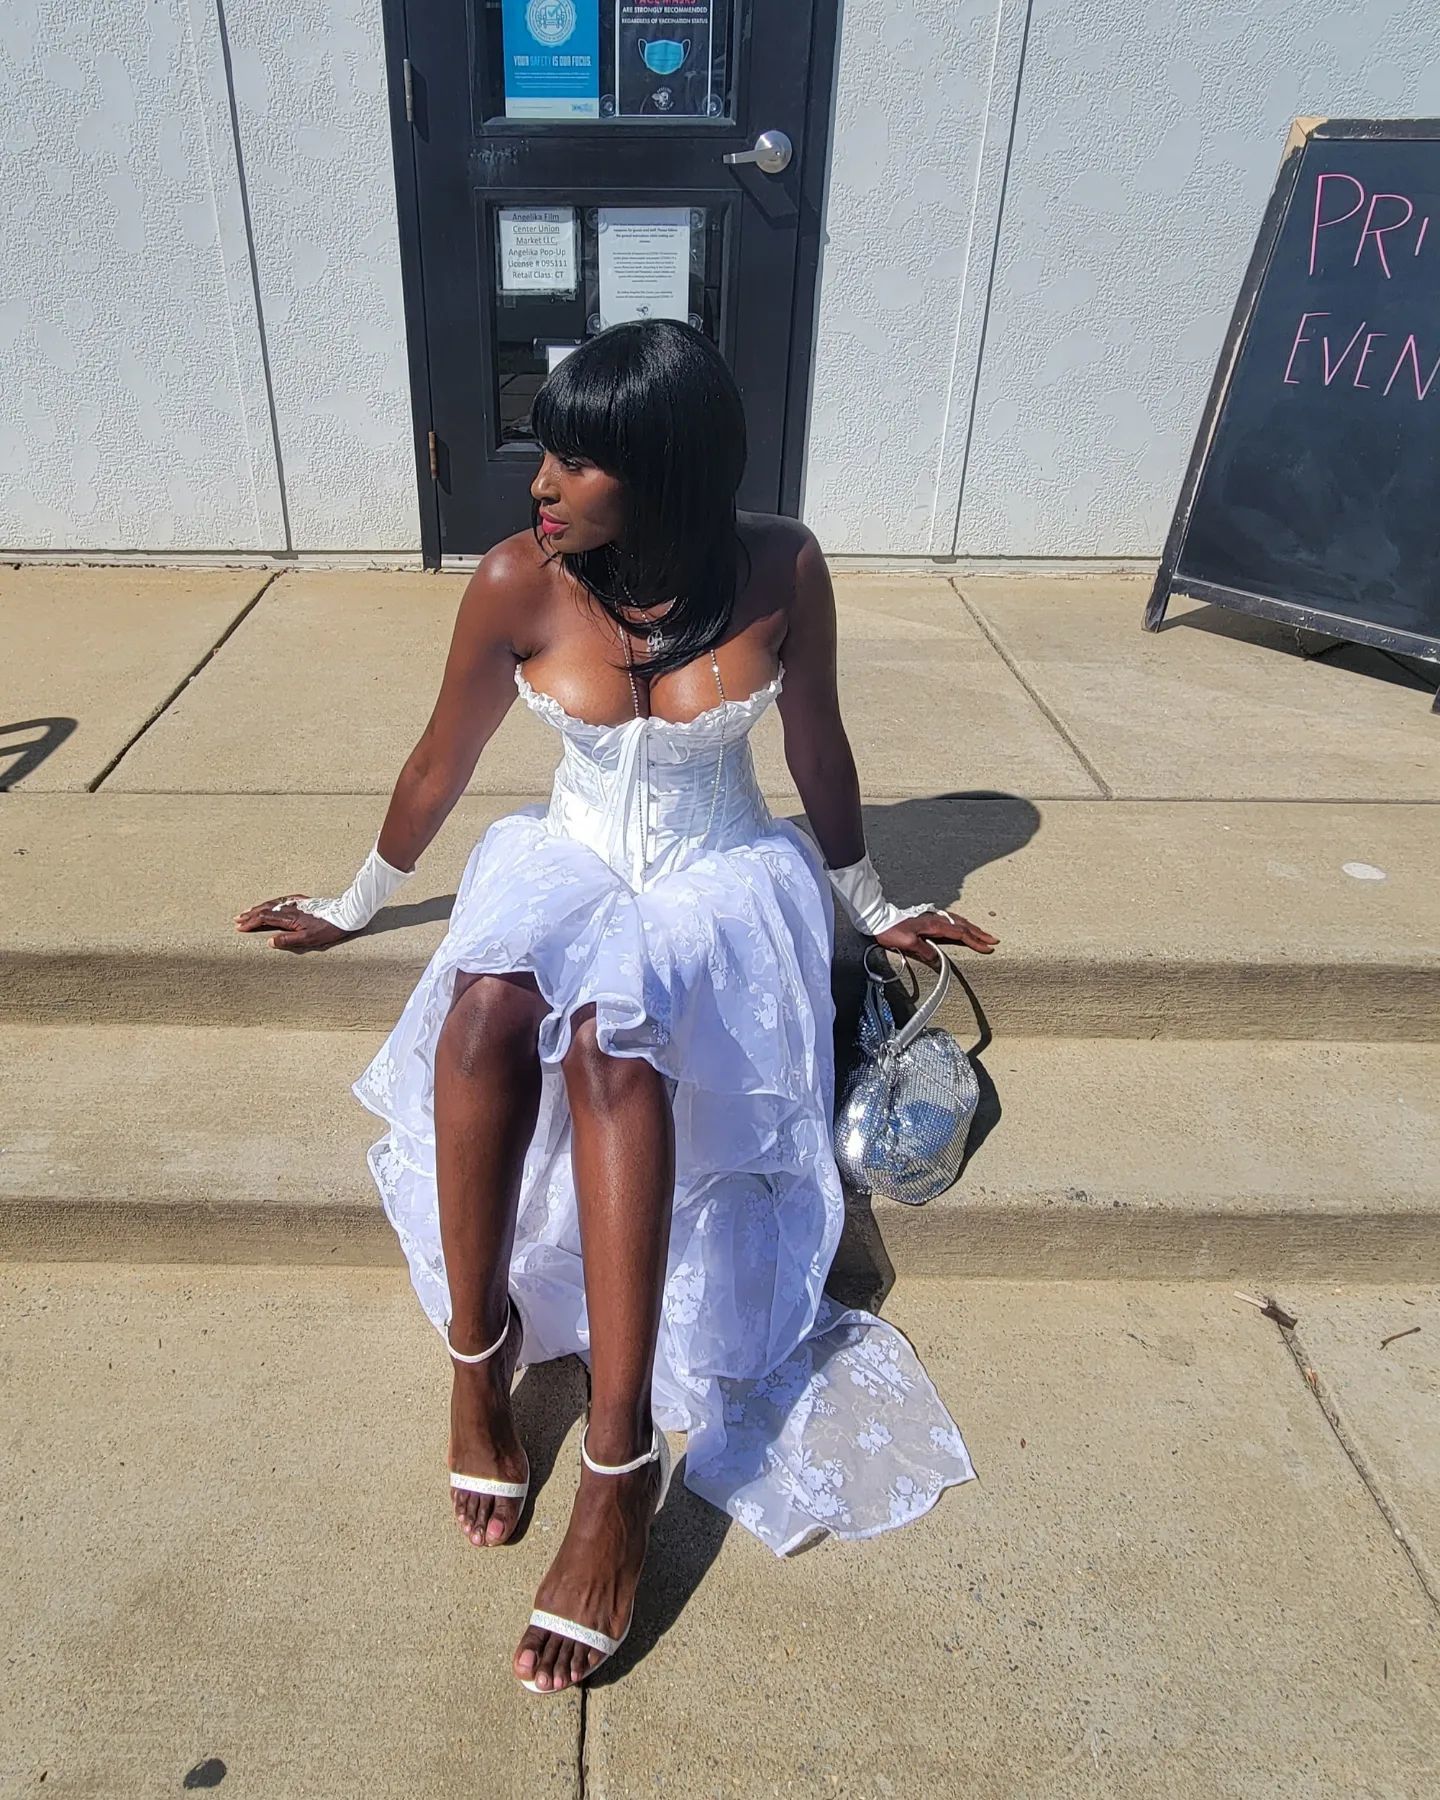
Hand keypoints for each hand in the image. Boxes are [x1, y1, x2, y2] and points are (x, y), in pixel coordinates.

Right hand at [234, 895, 356, 953]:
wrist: (345, 915)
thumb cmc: (328, 929)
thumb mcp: (308, 939)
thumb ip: (288, 940)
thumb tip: (269, 941)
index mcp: (289, 917)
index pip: (264, 918)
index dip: (251, 922)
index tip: (240, 927)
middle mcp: (290, 907)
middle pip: (265, 909)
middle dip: (250, 914)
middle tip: (237, 918)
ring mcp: (297, 902)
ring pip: (272, 903)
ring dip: (259, 907)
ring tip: (248, 911)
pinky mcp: (303, 901)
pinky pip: (282, 900)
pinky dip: (271, 903)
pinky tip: (270, 904)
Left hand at [872, 909, 998, 969]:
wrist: (879, 919)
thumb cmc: (891, 931)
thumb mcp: (907, 943)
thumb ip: (924, 950)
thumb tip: (938, 959)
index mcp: (934, 925)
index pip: (960, 933)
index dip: (975, 941)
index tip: (988, 947)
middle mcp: (936, 919)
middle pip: (963, 926)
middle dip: (980, 933)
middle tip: (993, 940)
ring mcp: (933, 918)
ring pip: (958, 922)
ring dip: (972, 928)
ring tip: (983, 934)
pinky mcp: (928, 920)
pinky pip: (951, 921)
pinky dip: (961, 924)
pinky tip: (962, 927)